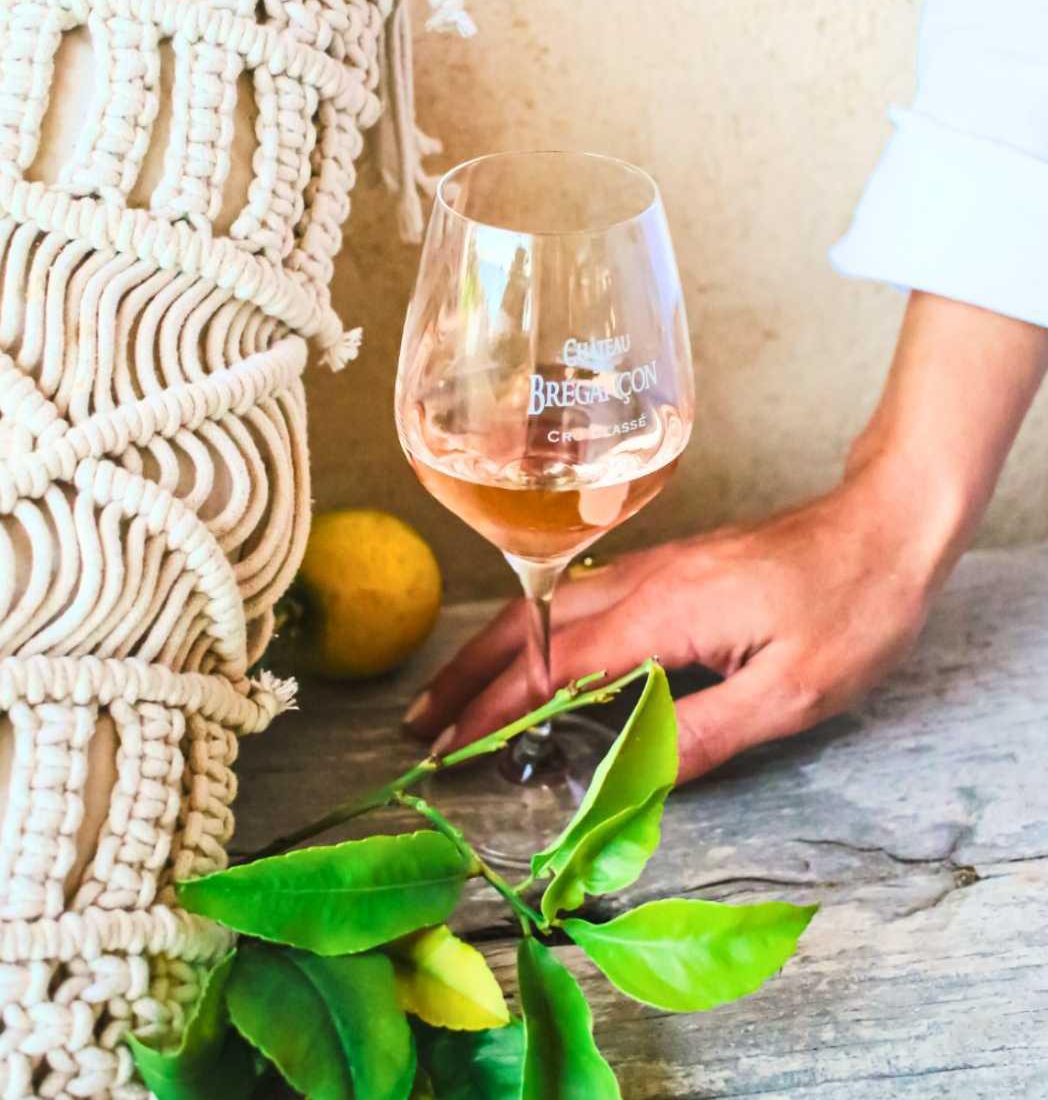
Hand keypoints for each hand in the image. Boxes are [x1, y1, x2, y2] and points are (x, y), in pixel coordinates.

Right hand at [404, 292, 1047, 781]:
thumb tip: (630, 779)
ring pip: (546, 608)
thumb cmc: (849, 609)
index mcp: (662, 614)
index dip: (498, 714)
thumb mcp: (791, 692)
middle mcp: (640, 582)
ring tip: (452, 692)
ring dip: (491, 651)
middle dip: (468, 677)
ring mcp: (651, 568)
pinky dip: (532, 631)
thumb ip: (705, 734)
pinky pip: (577, 599)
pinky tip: (528, 650)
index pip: (555, 672)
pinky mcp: (668, 567)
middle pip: (529, 628)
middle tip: (420, 722)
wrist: (885, 525)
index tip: (451, 751)